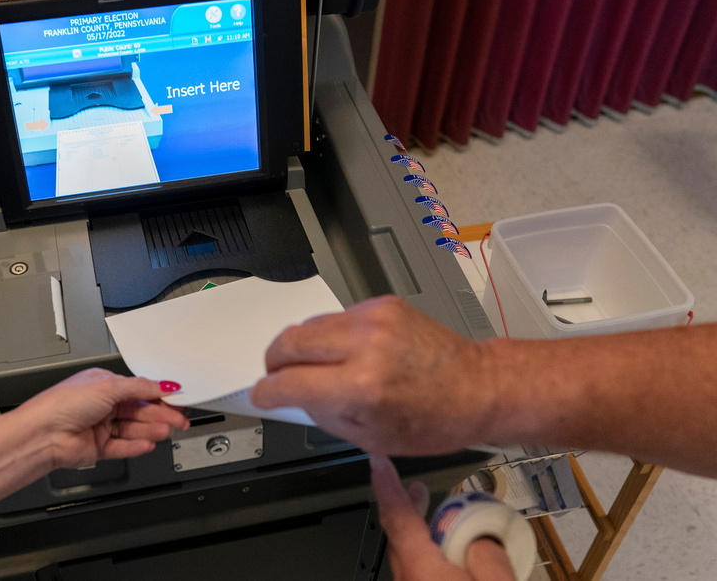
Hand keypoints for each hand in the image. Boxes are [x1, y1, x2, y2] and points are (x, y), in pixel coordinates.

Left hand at [17, 368, 189, 470]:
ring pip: (133, 429)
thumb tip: (162, 385)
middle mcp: (102, 406)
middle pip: (139, 411)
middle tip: (180, 420)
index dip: (158, 396)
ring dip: (150, 430)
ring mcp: (100, 427)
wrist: (42, 434)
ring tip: (165, 431)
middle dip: (160, 415)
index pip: (138, 390)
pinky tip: (149, 444)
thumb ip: (139, 388)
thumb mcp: (108, 386)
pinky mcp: (98, 448)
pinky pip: (123, 447)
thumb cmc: (62, 404)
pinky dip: (136, 446)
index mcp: (103, 385)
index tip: (177, 401)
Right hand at [250, 295, 498, 455]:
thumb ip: (323, 414)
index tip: (263, 395)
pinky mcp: (382, 304)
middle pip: (288, 342)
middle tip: (279, 377)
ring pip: (308, 325)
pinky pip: (336, 316)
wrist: (478, 386)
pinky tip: (345, 352)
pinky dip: (331, 334)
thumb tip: (293, 395)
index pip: (288, 383)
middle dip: (275, 362)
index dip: (267, 392)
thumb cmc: (435, 419)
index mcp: (360, 386)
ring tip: (314, 366)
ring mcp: (373, 318)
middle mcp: (364, 345)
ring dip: (301, 346)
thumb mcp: (371, 437)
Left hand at [371, 457, 515, 580]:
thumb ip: (489, 556)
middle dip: (408, 509)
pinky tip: (449, 560)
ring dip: (422, 537)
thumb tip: (482, 537)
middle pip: (399, 538)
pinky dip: (429, 559)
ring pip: (409, 559)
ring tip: (443, 525)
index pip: (397, 518)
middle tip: (417, 489)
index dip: (388, 486)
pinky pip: (418, 574)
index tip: (378, 461)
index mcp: (422, 570)